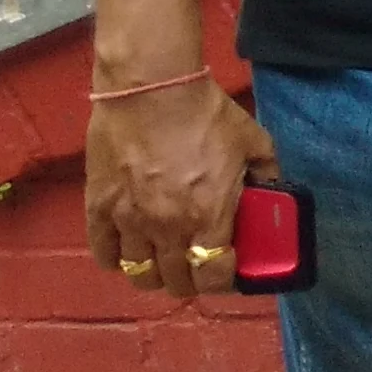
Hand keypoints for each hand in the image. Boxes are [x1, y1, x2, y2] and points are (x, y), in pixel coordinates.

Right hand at [83, 79, 277, 302]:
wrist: (152, 89)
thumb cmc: (206, 115)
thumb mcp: (254, 143)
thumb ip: (266, 174)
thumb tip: (273, 193)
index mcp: (209, 217)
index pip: (213, 276)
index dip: (222, 281)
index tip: (226, 271)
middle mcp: (168, 229)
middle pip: (175, 282)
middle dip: (190, 280)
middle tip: (195, 265)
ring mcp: (130, 221)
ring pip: (139, 273)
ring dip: (154, 273)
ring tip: (163, 260)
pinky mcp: (98, 208)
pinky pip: (102, 252)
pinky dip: (115, 259)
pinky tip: (127, 251)